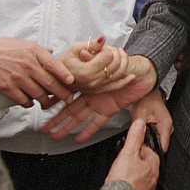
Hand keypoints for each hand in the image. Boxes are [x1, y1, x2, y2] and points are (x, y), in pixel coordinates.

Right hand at [0, 37, 74, 108]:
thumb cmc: (5, 48)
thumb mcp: (26, 44)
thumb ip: (40, 51)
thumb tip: (53, 53)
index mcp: (34, 52)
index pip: (54, 64)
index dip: (65, 74)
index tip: (72, 81)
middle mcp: (28, 65)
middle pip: (49, 83)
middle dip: (61, 93)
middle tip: (68, 98)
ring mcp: (18, 77)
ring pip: (38, 94)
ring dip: (46, 101)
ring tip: (49, 103)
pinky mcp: (7, 87)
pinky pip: (23, 100)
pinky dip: (29, 103)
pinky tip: (31, 103)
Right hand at [42, 56, 156, 142]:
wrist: (146, 71)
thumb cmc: (129, 63)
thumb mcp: (112, 57)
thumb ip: (96, 56)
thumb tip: (83, 52)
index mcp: (89, 81)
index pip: (68, 91)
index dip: (56, 97)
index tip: (44, 105)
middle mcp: (91, 93)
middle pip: (70, 108)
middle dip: (57, 119)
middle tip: (45, 129)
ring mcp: (99, 102)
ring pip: (80, 117)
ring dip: (68, 127)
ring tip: (56, 136)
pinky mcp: (109, 109)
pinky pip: (97, 122)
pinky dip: (88, 130)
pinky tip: (79, 138)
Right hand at [60, 38, 133, 92]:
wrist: (57, 78)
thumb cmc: (64, 62)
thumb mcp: (75, 49)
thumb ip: (91, 44)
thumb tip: (104, 39)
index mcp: (85, 71)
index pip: (107, 57)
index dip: (106, 49)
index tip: (100, 48)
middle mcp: (93, 81)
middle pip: (115, 65)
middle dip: (116, 54)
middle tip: (111, 49)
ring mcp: (97, 88)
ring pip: (119, 74)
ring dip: (123, 62)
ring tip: (120, 53)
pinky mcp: (99, 91)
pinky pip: (116, 86)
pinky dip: (125, 80)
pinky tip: (131, 75)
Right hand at [104, 119, 158, 189]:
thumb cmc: (124, 183)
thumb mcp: (128, 153)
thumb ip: (135, 137)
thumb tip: (139, 124)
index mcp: (153, 164)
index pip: (148, 149)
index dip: (137, 147)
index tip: (130, 148)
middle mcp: (153, 177)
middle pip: (144, 163)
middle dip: (135, 160)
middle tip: (124, 161)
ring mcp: (148, 188)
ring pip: (141, 175)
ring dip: (133, 172)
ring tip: (122, 173)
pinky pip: (137, 187)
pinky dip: (131, 184)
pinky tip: (124, 184)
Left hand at [131, 89, 172, 151]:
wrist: (148, 93)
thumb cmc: (145, 100)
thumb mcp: (140, 115)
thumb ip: (140, 130)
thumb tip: (137, 142)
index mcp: (166, 125)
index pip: (163, 148)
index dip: (152, 151)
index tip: (143, 149)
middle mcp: (169, 127)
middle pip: (161, 146)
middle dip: (150, 147)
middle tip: (140, 142)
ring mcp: (167, 126)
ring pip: (159, 141)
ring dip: (150, 141)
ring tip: (141, 135)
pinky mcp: (163, 126)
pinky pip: (158, 136)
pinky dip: (150, 137)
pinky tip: (144, 133)